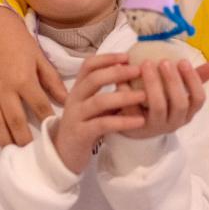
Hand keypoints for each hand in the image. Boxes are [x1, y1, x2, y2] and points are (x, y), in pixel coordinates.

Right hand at [0, 6, 67, 146]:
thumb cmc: (18, 41)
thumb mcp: (39, 57)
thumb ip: (52, 80)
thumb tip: (68, 99)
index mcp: (23, 79)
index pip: (39, 106)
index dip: (47, 120)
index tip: (55, 132)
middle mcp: (3, 89)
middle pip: (15, 121)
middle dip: (25, 139)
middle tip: (35, 151)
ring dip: (5, 139)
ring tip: (15, 150)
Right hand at [53, 54, 146, 172]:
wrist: (64, 154)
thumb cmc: (85, 125)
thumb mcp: (93, 105)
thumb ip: (108, 91)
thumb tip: (134, 73)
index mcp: (78, 88)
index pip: (88, 65)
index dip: (107, 58)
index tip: (128, 56)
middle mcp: (74, 99)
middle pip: (93, 79)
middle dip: (117, 72)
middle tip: (138, 70)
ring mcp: (76, 116)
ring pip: (99, 101)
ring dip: (123, 96)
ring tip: (144, 95)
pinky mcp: (80, 134)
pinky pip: (102, 124)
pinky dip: (122, 121)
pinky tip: (139, 120)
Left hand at [118, 59, 208, 139]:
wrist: (133, 126)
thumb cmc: (160, 102)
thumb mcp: (178, 92)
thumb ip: (195, 78)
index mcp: (187, 112)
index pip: (198, 99)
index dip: (193, 81)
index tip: (183, 61)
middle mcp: (174, 122)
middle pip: (179, 103)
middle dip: (173, 81)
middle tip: (164, 61)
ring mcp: (156, 127)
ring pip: (158, 107)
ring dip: (153, 84)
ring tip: (146, 64)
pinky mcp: (136, 128)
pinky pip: (133, 109)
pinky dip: (129, 92)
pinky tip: (124, 78)